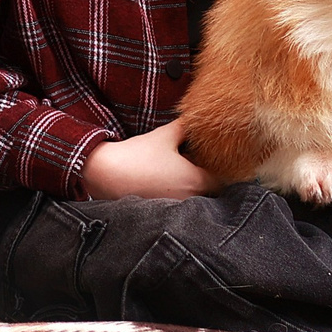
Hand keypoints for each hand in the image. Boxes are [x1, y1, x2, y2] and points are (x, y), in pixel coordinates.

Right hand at [80, 119, 214, 200]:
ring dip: (194, 190)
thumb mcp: (164, 135)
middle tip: (201, 166)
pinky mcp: (162, 213)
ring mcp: (175, 209)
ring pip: (196, 201)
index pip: (225, 181)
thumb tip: (198, 118)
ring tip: (182, 175)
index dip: (224, 171)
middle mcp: (190, 199)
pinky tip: (167, 184)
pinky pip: (180, 206)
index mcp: (195, 180)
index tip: (218, 162)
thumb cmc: (137, 155)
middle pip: (212, 193)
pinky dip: (179, 196)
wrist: (106, 174)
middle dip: (210, 181)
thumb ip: (185, 127)